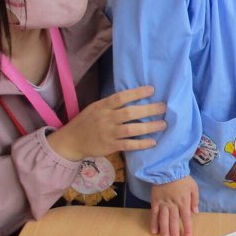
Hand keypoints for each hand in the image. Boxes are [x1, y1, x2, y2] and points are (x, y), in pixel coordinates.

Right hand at [48, 86, 165, 160]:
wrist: (71, 141)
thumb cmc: (86, 122)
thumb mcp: (95, 108)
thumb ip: (111, 105)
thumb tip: (133, 97)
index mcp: (102, 106)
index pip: (121, 97)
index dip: (137, 93)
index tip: (152, 90)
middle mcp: (106, 118)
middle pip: (130, 113)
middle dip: (149, 110)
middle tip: (163, 107)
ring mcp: (108, 133)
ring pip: (132, 129)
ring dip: (149, 127)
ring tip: (163, 124)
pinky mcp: (110, 146)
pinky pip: (128, 145)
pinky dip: (141, 143)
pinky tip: (152, 142)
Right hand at [150, 177, 198, 235]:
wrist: (167, 169)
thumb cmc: (182, 178)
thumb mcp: (193, 187)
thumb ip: (195, 200)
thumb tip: (195, 212)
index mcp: (183, 201)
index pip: (186, 217)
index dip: (187, 227)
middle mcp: (173, 204)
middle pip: (174, 220)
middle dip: (174, 231)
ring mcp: (163, 203)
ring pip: (163, 218)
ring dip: (164, 229)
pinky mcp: (155, 202)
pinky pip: (154, 214)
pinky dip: (154, 223)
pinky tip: (154, 231)